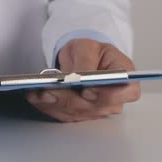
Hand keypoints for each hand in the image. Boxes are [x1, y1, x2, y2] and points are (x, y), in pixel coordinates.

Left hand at [26, 39, 140, 121]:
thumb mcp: (88, 47)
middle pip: (94, 106)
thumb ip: (86, 61)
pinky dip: (48, 106)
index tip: (87, 91)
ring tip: (36, 93)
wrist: (82, 57)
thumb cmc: (91, 51)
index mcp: (126, 80)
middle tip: (49, 91)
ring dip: (54, 104)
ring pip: (76, 112)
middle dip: (69, 99)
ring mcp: (97, 110)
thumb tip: (79, 77)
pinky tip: (35, 97)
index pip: (126, 93)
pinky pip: (63, 114)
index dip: (107, 95)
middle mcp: (114, 99)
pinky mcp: (80, 114)